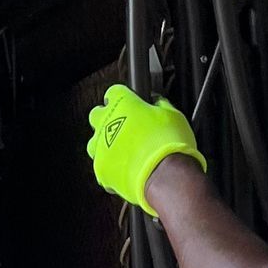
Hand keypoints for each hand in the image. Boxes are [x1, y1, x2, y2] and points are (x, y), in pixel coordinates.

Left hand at [85, 85, 205, 215]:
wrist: (166, 175)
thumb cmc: (169, 144)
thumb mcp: (172, 115)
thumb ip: (159, 105)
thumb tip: (157, 103)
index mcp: (122, 104)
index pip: (114, 92)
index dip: (124, 98)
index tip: (131, 104)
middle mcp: (106, 123)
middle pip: (97, 115)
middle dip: (108, 119)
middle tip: (125, 127)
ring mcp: (101, 148)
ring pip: (94, 143)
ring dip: (106, 145)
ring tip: (125, 152)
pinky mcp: (101, 170)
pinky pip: (102, 168)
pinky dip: (112, 169)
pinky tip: (127, 170)